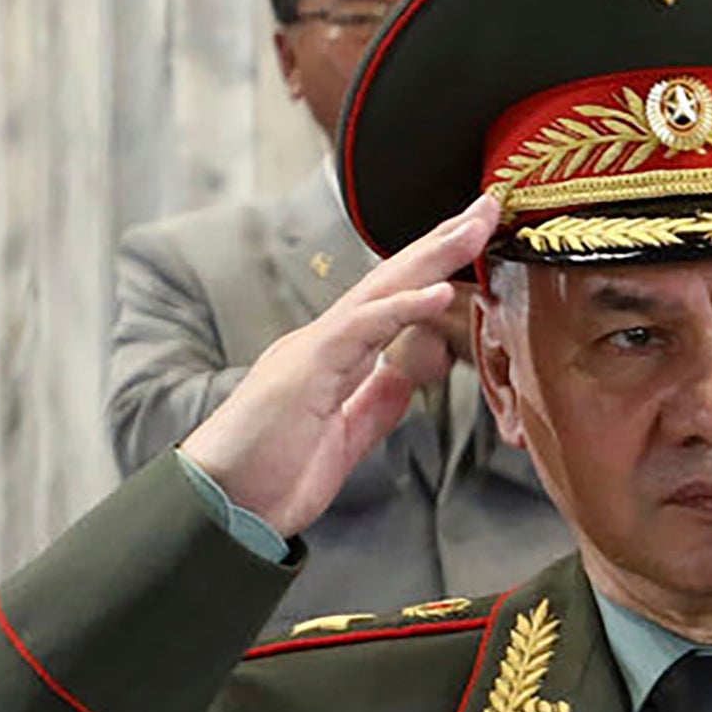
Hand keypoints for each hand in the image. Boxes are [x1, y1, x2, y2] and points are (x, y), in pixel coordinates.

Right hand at [179, 196, 496, 539]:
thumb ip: (375, 401)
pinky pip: (359, 330)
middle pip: (392, 279)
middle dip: (441, 241)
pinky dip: (399, 308)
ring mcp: (314, 351)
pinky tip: (437, 291)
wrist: (224, 506)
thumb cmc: (274, 473)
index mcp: (337, 356)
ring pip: (379, 290)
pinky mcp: (305, 370)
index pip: (396, 301)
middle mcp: (326, 342)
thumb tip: (404, 374)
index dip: (437, 269)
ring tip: (473, 226)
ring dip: (430, 256)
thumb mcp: (345, 434)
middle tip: (487, 205)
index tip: (478, 241)